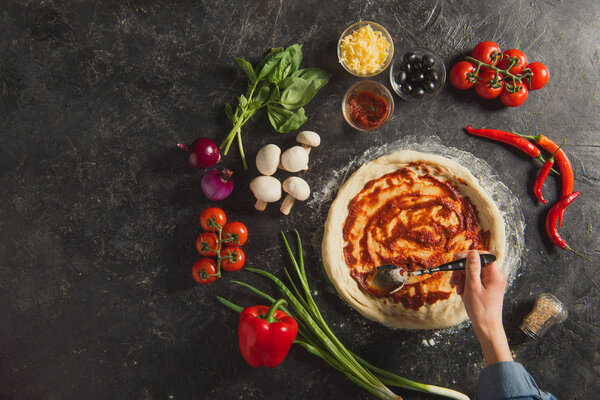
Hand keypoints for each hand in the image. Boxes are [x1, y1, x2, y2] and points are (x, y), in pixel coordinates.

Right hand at [450, 250, 511, 364]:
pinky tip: (462, 292)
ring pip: (474, 272)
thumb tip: (472, 253)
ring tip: (458, 289)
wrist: (487, 327)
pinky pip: (475, 280)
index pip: (483, 256)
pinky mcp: (488, 287)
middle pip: (476, 264)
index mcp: (495, 274)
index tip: (456, 259)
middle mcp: (495, 276)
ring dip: (463, 278)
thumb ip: (472, 269)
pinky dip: (467, 284)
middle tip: (454, 280)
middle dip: (463, 270)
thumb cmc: (481, 310)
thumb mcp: (473, 287)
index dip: (469, 255)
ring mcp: (492, 282)